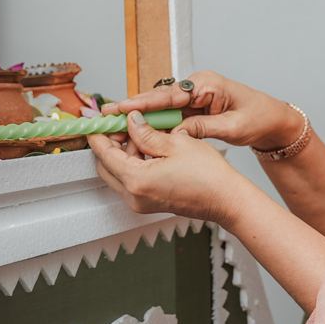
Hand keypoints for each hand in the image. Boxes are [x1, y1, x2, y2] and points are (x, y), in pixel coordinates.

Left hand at [88, 111, 257, 224]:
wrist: (226, 200)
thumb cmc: (209, 176)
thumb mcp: (176, 143)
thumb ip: (146, 132)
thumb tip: (132, 121)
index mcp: (137, 180)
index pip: (104, 153)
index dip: (99, 133)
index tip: (98, 120)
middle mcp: (134, 196)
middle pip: (106, 165)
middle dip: (110, 142)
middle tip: (121, 123)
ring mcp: (141, 202)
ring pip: (119, 172)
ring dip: (124, 151)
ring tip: (142, 131)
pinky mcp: (149, 203)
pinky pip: (132, 180)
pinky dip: (134, 162)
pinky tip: (150, 146)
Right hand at [103, 71, 302, 150]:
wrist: (273, 119)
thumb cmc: (259, 118)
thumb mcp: (233, 127)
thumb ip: (204, 128)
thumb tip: (177, 133)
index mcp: (207, 84)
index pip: (169, 95)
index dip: (142, 103)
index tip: (120, 108)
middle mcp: (197, 86)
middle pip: (159, 99)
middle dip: (133, 109)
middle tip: (107, 117)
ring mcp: (194, 96)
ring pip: (161, 108)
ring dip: (142, 119)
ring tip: (116, 127)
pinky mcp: (194, 106)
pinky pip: (170, 115)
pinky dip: (156, 125)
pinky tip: (139, 133)